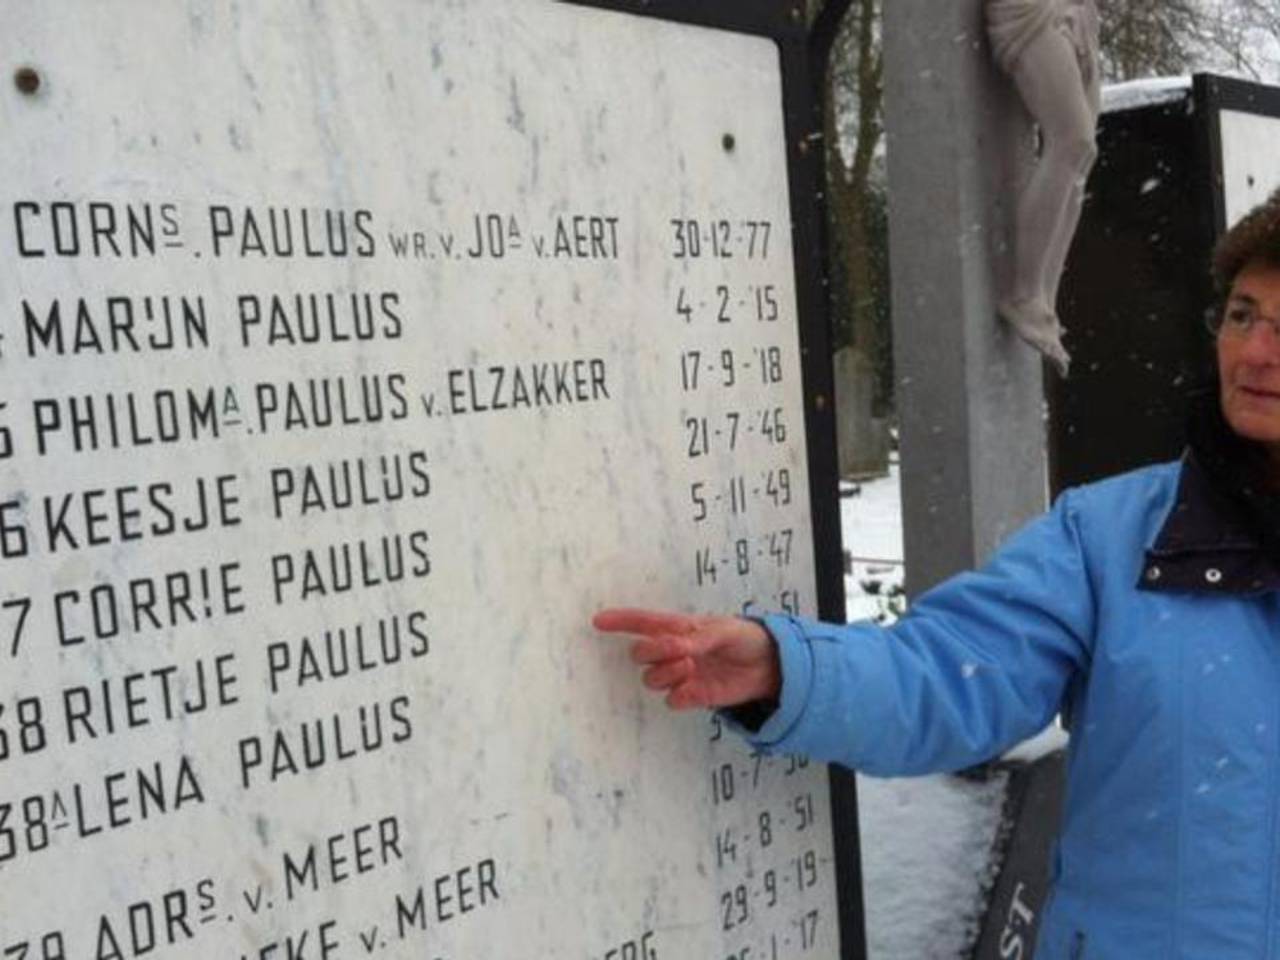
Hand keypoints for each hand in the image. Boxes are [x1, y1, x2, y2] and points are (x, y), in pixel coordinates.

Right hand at [593, 608, 780, 710]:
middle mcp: (673, 652)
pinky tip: (696, 687)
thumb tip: (676, 645)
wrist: (768, 666)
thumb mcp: (724, 630)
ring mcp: (680, 675)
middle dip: (652, 651)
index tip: (598, 622)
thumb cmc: (744, 639)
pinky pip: (672, 700)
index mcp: (678, 629)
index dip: (620, 622)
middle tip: (678, 650)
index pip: (643, 623)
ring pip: (651, 679)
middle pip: (640, 654)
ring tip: (690, 667)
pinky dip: (680, 694)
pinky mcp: (692, 696)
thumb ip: (698, 638)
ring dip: (665, 673)